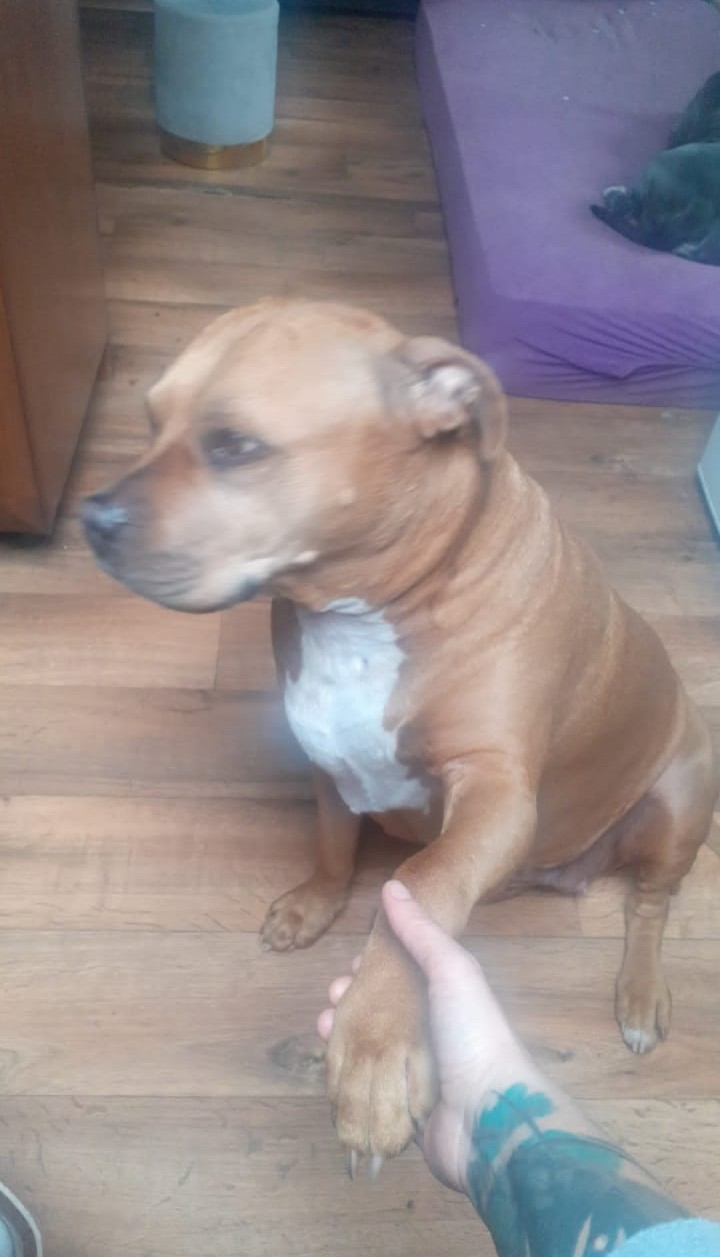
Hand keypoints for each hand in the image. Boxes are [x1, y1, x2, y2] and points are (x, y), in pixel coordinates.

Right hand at [318, 880, 532, 1191]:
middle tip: (331, 1001)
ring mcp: (415, 1077)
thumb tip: (391, 885)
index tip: (350, 968)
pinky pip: (366, 1092)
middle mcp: (429, 1036)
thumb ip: (421, 930)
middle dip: (349, 1004)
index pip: (398, 981)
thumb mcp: (451, 968)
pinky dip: (346, 1080)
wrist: (490, 1114)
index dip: (371, 972)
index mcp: (442, 1002)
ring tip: (324, 1028)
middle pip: (378, 1015)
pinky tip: (329, 1068)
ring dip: (341, 1038)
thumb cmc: (473, 1032)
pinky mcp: (402, 1114)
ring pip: (367, 1052)